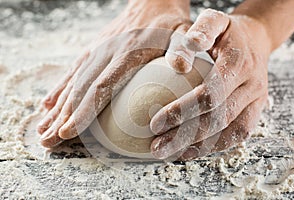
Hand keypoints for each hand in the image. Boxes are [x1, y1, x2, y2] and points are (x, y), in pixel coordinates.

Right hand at [37, 0, 191, 146]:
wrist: (151, 1)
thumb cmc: (170, 23)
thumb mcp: (183, 34)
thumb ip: (183, 49)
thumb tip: (181, 66)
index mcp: (128, 53)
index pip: (101, 86)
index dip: (83, 111)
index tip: (68, 131)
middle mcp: (106, 52)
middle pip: (80, 89)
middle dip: (62, 117)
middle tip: (48, 142)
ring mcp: (96, 50)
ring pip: (72, 82)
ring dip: (56, 108)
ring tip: (43, 130)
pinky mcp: (93, 49)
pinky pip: (72, 71)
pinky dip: (59, 89)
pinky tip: (48, 104)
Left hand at [150, 9, 270, 160]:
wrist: (255, 40)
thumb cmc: (227, 32)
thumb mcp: (214, 21)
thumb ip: (199, 32)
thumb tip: (178, 62)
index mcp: (239, 62)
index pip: (209, 94)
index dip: (181, 112)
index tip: (154, 123)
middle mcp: (251, 84)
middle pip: (218, 118)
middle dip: (184, 136)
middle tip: (156, 147)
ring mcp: (256, 99)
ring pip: (229, 132)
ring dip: (198, 147)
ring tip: (168, 154)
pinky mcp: (256, 110)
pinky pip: (238, 135)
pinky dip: (214, 146)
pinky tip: (190, 151)